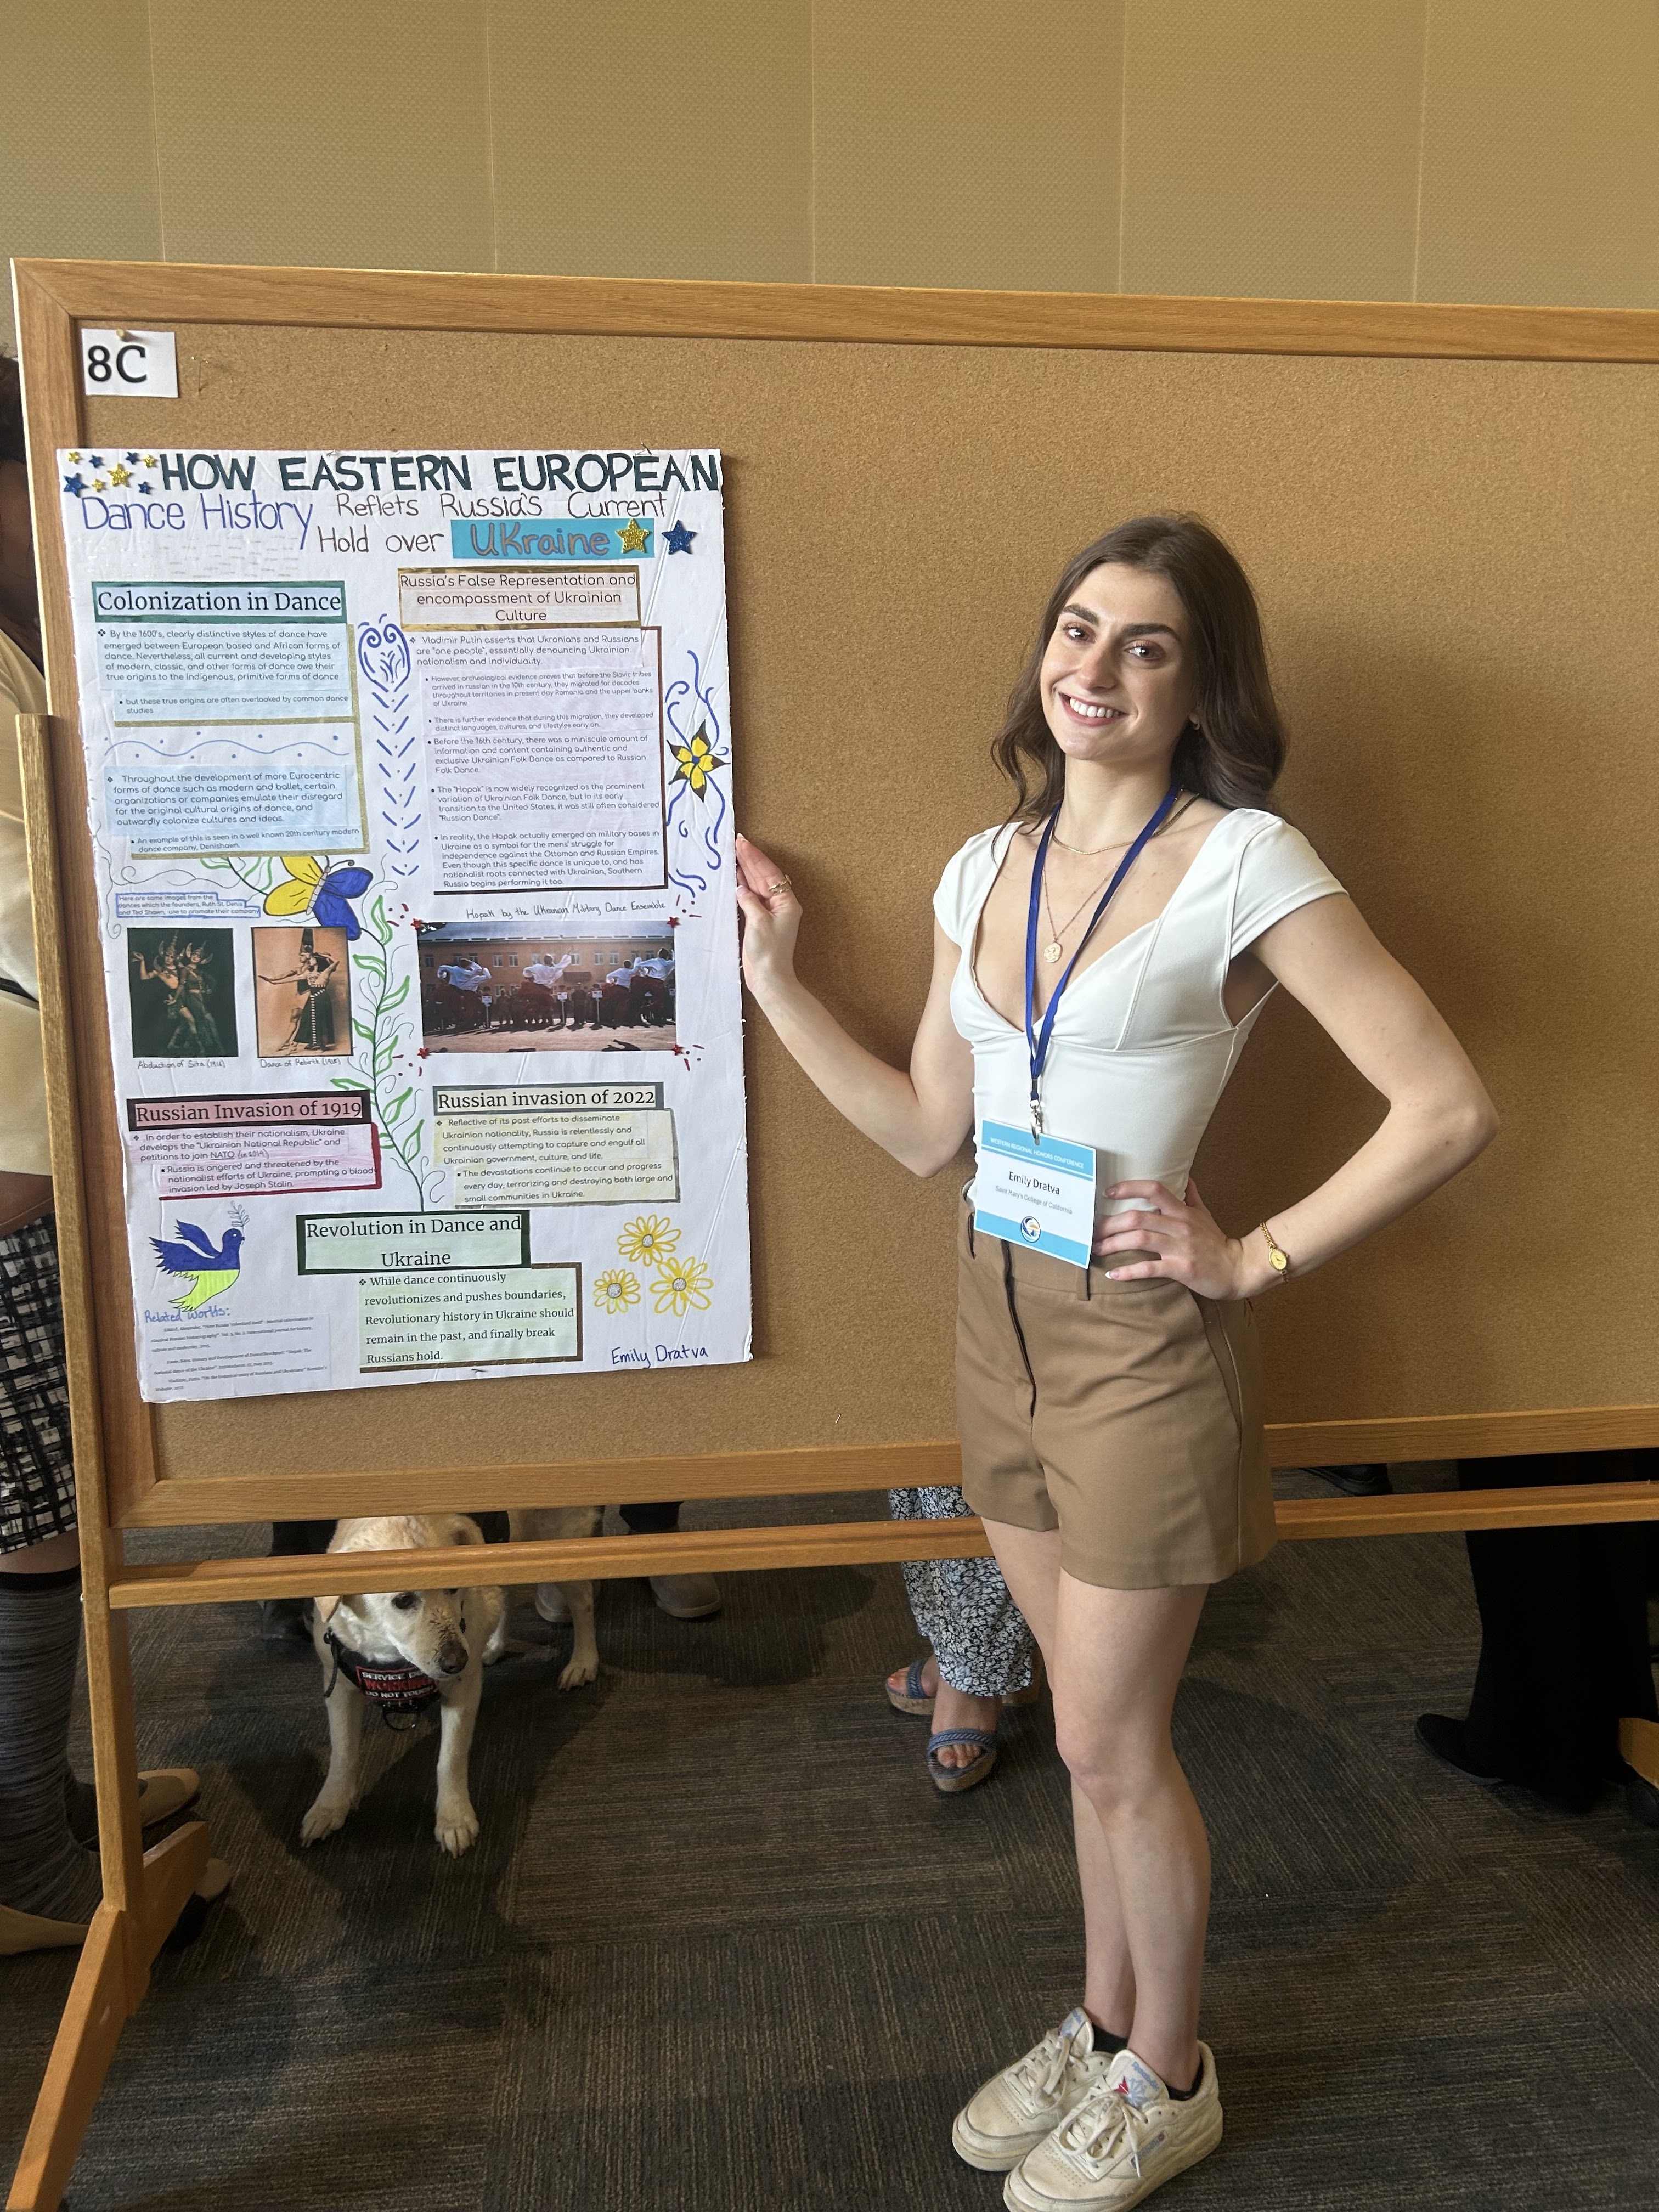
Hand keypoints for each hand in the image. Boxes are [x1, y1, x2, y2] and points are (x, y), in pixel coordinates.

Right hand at [735, 833, 801, 1000]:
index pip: (769, 874)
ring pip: (757, 886)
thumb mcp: (758, 922)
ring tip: (734, 854)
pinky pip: (751, 899)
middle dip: (750, 860)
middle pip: (764, 877)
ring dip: (746, 871)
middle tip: (737, 843)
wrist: (769, 978)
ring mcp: (770, 913)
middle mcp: (780, 905)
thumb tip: (741, 889)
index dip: (756, 857)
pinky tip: (736, 878)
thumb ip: (749, 902)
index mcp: (786, 903)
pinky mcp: (760, 922)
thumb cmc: (769, 952)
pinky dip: (743, 887)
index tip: (743, 844)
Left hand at [1092, 1178, 1253, 1299]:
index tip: (1108, 1192)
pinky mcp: (1181, 1268)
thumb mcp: (1204, 1214)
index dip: (1129, 1188)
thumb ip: (1191, 1195)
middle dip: (1110, 1224)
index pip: (1154, 1189)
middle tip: (1092, 1231)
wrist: (1238, 1268)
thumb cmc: (1216, 1241)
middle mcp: (1179, 1226)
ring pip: (1139, 1240)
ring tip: (1096, 1250)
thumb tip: (1185, 1175)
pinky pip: (1149, 1269)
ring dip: (1113, 1245)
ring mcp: (1180, 1247)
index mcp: (1183, 1211)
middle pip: (1138, 1217)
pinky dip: (1128, 1272)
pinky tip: (1113, 1274)